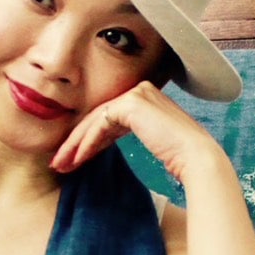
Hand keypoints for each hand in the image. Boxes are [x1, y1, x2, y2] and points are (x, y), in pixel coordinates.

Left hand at [50, 81, 224, 187]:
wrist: (196, 157)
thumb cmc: (178, 156)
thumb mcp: (148, 139)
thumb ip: (125, 131)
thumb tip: (99, 141)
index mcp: (144, 96)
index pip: (106, 117)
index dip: (86, 139)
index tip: (72, 159)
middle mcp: (139, 89)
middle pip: (97, 117)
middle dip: (74, 142)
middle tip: (58, 162)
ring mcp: (136, 93)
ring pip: (94, 120)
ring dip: (74, 145)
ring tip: (61, 165)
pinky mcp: (132, 103)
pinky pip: (100, 124)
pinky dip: (86, 143)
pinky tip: (78, 159)